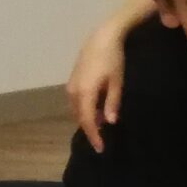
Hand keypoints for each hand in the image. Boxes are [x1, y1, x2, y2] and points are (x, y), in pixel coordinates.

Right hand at [67, 30, 129, 152]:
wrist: (101, 38)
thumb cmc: (113, 59)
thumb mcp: (116, 82)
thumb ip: (112, 103)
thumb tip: (109, 122)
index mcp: (84, 93)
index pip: (88, 121)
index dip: (93, 136)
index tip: (100, 148)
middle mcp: (73, 91)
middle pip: (79, 117)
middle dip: (90, 129)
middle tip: (102, 140)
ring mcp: (70, 85)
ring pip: (76, 110)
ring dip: (87, 119)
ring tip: (101, 126)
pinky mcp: (72, 81)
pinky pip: (75, 102)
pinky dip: (84, 109)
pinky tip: (95, 110)